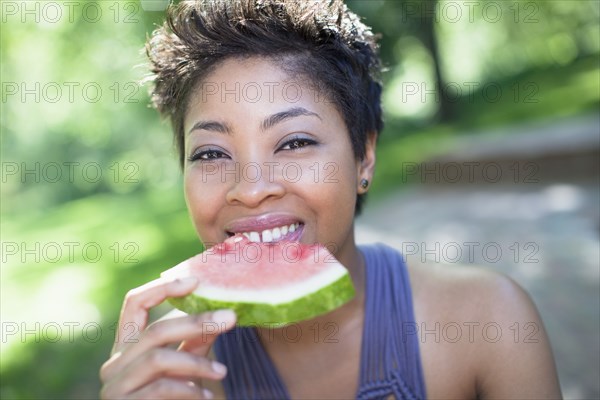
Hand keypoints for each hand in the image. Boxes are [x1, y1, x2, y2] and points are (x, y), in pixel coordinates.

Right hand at [99, 276, 235, 398]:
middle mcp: (115, 363)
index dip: (162, 288)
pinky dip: (189, 390)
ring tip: (222, 372)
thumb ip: (196, 343)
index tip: (195, 280)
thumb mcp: (184, 367)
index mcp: (127, 347)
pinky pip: (160, 389)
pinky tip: (208, 396)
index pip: (134, 304)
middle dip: (196, 322)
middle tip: (230, 319)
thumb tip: (223, 315)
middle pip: (155, 330)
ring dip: (197, 363)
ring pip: (158, 358)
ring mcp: (115, 387)